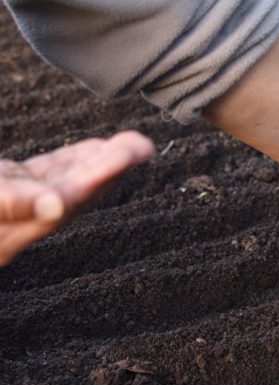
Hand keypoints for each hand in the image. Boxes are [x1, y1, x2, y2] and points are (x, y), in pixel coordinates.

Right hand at [0, 131, 154, 265]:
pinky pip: (51, 174)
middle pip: (82, 189)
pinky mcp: (10, 188)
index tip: (130, 154)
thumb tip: (56, 205)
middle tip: (143, 145)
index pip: (74, 196)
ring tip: (129, 142)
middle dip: (114, 165)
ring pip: (70, 179)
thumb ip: (12, 204)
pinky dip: (73, 160)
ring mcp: (21, 203)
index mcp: (21, 226)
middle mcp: (28, 219)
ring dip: (99, 160)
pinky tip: (93, 149)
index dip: (104, 173)